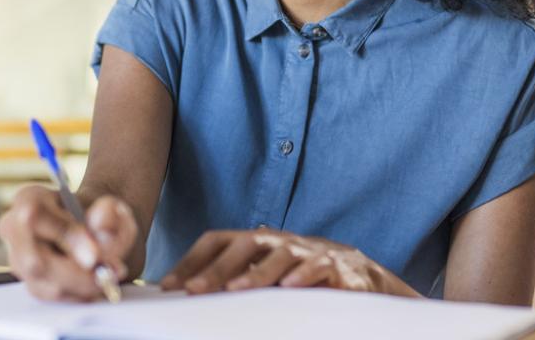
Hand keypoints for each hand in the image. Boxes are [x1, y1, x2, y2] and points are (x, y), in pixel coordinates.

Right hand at [0, 185, 135, 301]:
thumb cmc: (100, 217)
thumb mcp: (112, 208)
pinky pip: (55, 298)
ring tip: (111, 274)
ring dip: (84, 286)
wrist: (98, 232)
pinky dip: (81, 294)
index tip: (95, 256)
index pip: (34, 218)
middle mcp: (15, 230)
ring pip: (47, 285)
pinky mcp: (32, 284)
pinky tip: (98, 282)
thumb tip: (101, 226)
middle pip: (34, 262)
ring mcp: (19, 261)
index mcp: (29, 198)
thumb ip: (109, 214)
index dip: (64, 237)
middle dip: (77, 273)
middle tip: (110, 272)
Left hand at [159, 228, 417, 296]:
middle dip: (217, 267)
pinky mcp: (340, 268)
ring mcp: (310, 251)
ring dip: (257, 272)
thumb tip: (187, 295)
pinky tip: (291, 287)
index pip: (218, 240)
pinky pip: (320, 267)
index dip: (192, 259)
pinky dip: (305, 275)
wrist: (366, 277)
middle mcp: (281, 241)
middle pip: (245, 244)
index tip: (168, 285)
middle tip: (193, 290)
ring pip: (281, 254)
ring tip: (237, 289)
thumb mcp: (268, 277)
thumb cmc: (306, 278)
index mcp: (259, 242)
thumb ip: (237, 281)